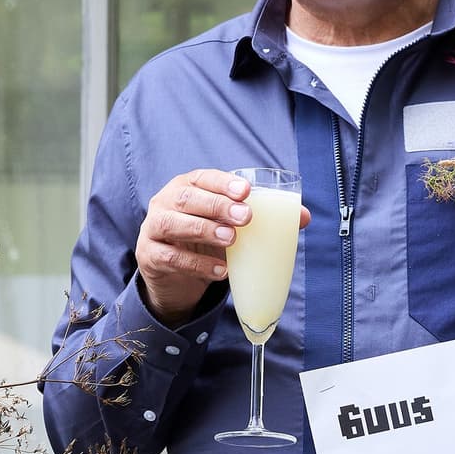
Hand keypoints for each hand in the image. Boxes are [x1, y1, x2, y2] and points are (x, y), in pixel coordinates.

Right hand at [135, 169, 310, 325]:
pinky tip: (221, 270)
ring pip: (172, 223)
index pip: (203, 177)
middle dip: (217, 205)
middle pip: (187, 198)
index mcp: (187, 186)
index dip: (223, 183)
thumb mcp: (231, 226)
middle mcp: (166, 202)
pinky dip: (197, 264)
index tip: (246, 191)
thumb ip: (263, 219)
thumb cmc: (206, 240)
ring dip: (204, 230)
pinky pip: (171, 258)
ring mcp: (154, 228)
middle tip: (245, 217)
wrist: (175, 275)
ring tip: (231, 240)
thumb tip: (304, 217)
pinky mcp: (150, 256)